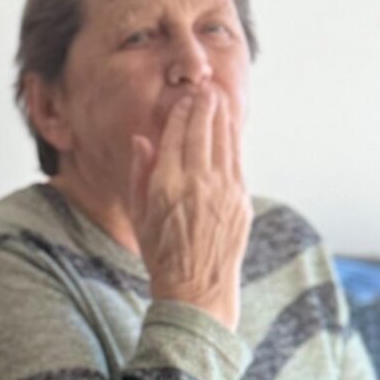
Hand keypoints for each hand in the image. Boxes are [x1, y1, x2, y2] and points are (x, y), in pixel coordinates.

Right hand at [127, 83, 250, 330]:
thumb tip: (143, 139)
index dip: (182, 113)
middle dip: (204, 107)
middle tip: (205, 89)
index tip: (184, 97)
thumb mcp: (139, 214)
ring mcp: (224, 191)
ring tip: (220, 99)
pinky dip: (234, 141)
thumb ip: (140, 173)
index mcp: (166, 185)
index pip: (177, 135)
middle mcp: (197, 183)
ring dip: (222, 118)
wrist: (196, 289)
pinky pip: (237, 162)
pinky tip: (231, 129)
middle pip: (203, 132)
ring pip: (224, 142)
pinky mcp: (241, 201)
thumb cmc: (161, 253)